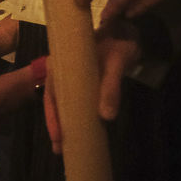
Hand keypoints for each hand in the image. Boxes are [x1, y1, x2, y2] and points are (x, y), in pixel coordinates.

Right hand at [42, 20, 140, 153]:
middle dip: (56, 125)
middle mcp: (61, 71)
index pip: (51, 94)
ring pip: (63, 102)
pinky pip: (74, 100)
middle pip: (54, 101)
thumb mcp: (117, 63)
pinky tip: (79, 129)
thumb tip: (106, 117)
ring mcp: (71, 77)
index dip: (52, 116)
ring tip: (65, 146)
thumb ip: (111, 87)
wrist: (129, 31)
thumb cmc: (120, 42)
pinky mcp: (81, 82)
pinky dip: (75, 115)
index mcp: (61, 63)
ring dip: (64, 122)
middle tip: (60, 149)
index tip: (57, 136)